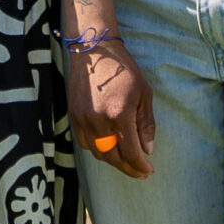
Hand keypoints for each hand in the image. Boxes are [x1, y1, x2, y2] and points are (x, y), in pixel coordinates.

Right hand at [68, 39, 156, 178]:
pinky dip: (98, 150)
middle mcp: (99, 121)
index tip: (149, 171)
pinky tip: (109, 148)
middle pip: (113, 158)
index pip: (130, 152)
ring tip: (126, 162)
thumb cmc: (124, 70)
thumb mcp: (144, 94)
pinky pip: (86, 143)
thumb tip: (147, 150)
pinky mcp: (74, 117)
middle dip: (128, 168)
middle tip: (140, 172)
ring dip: (113, 161)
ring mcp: (83, 120)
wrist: (93, 51)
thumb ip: (146, 124)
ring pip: (98, 154)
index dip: (140, 166)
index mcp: (119, 115)